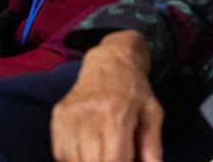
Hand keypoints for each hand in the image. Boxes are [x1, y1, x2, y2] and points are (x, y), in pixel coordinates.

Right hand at [51, 30, 162, 161]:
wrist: (110, 61)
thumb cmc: (134, 90)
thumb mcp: (152, 113)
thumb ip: (152, 145)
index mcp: (117, 112)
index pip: (113, 159)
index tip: (125, 161)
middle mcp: (91, 112)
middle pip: (92, 161)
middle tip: (115, 157)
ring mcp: (71, 114)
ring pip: (73, 159)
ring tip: (102, 154)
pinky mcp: (59, 115)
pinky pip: (60, 151)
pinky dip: (72, 159)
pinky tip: (86, 153)